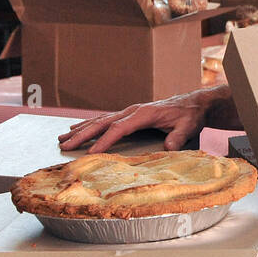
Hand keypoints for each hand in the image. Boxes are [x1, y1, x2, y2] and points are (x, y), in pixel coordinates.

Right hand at [58, 86, 226, 152]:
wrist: (195, 104)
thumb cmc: (190, 116)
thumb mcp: (188, 127)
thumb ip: (178, 137)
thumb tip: (169, 147)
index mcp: (144, 114)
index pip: (119, 128)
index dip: (105, 140)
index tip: (91, 152)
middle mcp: (133, 111)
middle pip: (103, 123)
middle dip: (83, 135)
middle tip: (64, 145)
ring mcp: (130, 111)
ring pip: (100, 120)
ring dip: (81, 129)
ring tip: (62, 138)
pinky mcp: (130, 115)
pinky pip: (106, 120)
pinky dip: (89, 124)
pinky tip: (77, 128)